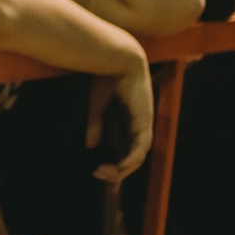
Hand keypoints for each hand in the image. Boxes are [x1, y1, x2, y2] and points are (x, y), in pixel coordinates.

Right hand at [87, 65, 152, 184]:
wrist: (116, 59)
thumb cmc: (106, 76)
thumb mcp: (98, 105)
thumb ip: (96, 125)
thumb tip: (90, 145)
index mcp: (129, 119)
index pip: (126, 147)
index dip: (115, 160)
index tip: (98, 168)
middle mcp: (139, 124)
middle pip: (132, 156)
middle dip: (118, 169)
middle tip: (100, 175)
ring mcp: (144, 124)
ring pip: (138, 156)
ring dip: (123, 168)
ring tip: (105, 173)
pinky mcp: (144, 122)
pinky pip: (140, 148)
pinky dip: (130, 159)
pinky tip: (118, 167)